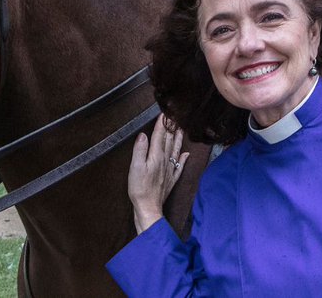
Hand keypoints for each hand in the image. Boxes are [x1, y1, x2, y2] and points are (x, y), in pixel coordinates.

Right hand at [127, 114, 188, 233]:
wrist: (149, 207)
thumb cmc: (140, 189)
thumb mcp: (135, 167)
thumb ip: (140, 150)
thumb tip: (143, 135)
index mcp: (156, 156)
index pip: (160, 136)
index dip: (162, 124)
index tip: (164, 113)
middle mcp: (165, 161)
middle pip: (169, 141)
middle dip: (171, 128)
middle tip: (175, 117)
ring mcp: (169, 170)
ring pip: (176, 151)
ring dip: (178, 139)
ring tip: (181, 130)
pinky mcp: (170, 179)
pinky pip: (179, 166)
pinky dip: (183, 159)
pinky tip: (186, 155)